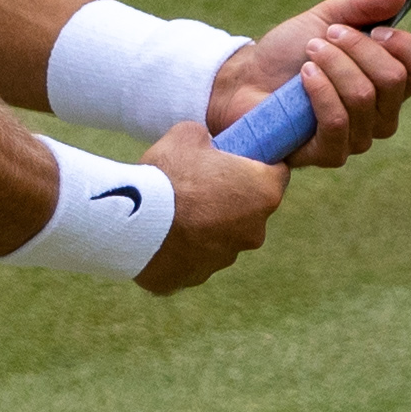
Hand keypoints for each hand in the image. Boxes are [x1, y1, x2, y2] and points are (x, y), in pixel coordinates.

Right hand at [134, 121, 289, 294]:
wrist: (132, 218)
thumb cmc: (168, 172)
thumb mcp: (190, 134)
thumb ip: (208, 141)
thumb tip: (205, 146)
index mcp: (263, 193)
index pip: (277, 174)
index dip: (258, 164)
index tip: (238, 160)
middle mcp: (254, 231)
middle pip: (249, 210)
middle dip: (230, 199)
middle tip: (198, 184)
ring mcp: (226, 259)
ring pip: (222, 236)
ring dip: (206, 225)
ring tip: (173, 210)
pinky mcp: (197, 277)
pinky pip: (194, 258)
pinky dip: (183, 247)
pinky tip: (161, 233)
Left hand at [198, 0, 410, 169]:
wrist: (245, 79)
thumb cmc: (288, 53)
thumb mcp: (326, 18)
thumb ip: (363, 6)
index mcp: (389, 81)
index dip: (407, 45)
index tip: (376, 29)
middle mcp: (381, 113)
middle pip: (394, 79)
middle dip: (356, 48)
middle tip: (325, 37)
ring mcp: (358, 137)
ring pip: (364, 96)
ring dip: (332, 65)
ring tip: (309, 54)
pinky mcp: (329, 153)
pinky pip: (337, 121)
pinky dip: (320, 91)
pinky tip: (304, 76)